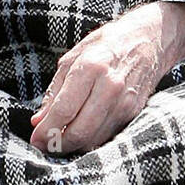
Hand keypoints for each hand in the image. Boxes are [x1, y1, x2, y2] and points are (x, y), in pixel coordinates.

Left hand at [29, 0, 184, 154]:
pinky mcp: (134, 112)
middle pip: (80, 131)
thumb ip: (55, 90)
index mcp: (91, 67)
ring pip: (94, 138)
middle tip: (44, 145)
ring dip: (74, 145)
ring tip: (59, 140)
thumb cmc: (108, 43)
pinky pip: (108, 135)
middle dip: (58, 144)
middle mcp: (110, 86)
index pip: (64, 110)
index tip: (34, 139)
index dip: (46, 130)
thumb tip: (38, 120)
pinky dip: (91, 140)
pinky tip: (81, 134)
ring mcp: (125, 101)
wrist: (150, 39)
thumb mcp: (75, 56)